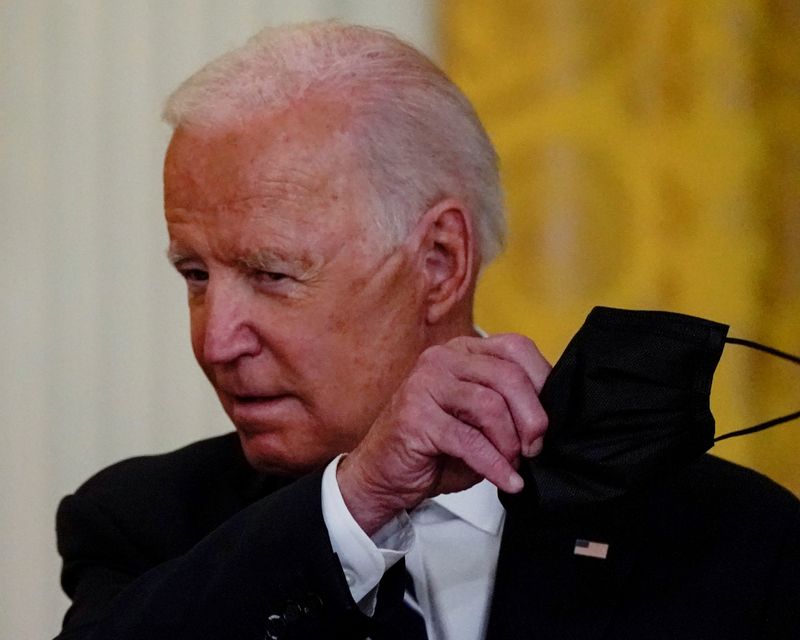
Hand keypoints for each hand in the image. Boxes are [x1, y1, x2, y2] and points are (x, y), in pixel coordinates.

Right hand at [337, 333, 549, 534]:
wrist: (384, 476)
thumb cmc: (436, 449)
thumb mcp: (481, 421)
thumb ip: (510, 408)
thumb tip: (552, 417)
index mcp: (462, 351)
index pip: (515, 347)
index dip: (542, 381)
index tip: (549, 419)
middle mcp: (442, 359)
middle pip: (508, 375)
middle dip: (532, 417)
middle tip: (535, 447)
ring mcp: (425, 384)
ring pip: (490, 405)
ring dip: (510, 444)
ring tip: (513, 464)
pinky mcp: (415, 416)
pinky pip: (469, 440)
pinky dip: (494, 465)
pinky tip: (506, 480)